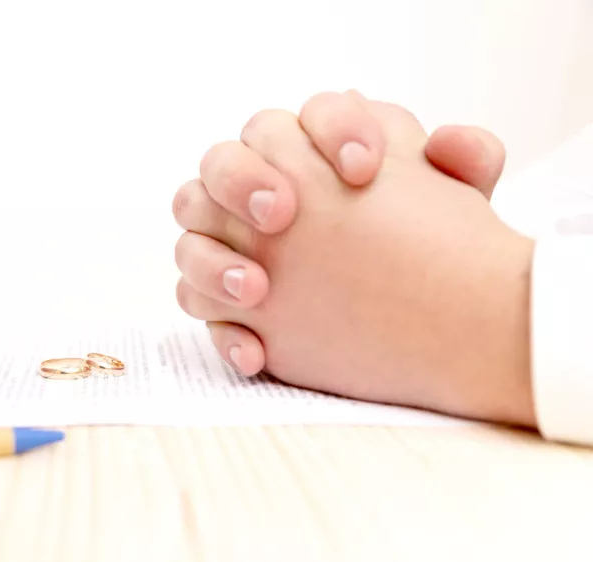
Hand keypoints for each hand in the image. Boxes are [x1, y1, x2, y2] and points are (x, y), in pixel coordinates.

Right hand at [173, 90, 507, 374]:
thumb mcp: (461, 204)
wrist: (430, 312)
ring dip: (212, 258)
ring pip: (191, 230)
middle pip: (222, 161)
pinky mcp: (229, 298)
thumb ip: (467, 161)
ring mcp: (237, 241)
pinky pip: (197, 303)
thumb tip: (447, 145)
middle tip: (282, 213)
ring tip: (258, 289)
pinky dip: (222, 328)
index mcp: (318, 145)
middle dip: (243, 181)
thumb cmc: (431, 243)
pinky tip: (258, 353)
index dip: (330, 132)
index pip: (309, 116)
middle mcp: (264, 183)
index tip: (365, 171)